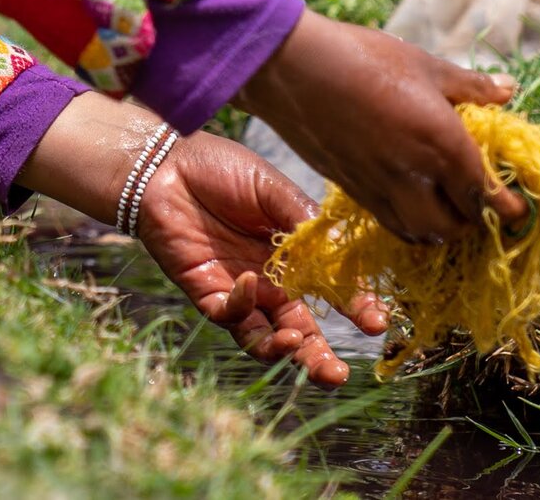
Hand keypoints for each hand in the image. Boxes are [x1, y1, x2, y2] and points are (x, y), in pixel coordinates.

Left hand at [133, 131, 387, 387]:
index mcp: (294, 257)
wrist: (164, 164)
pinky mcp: (206, 292)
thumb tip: (342, 249)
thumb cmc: (220, 170)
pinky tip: (248, 281)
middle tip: (338, 374)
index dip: (355, 309)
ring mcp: (239, 291)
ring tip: (298, 346)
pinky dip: (241, 306)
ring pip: (265, 339)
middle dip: (320, 358)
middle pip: (301, 332)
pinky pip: (229, 317)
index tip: (376, 322)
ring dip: (283, 351)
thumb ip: (303, 219)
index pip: (331, 293)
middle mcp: (270, 282)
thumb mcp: (270, 189)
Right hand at [233, 8, 529, 243]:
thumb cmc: (362, 56)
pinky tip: (407, 202)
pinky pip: (388, 222)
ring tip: (444, 210)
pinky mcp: (350, 188)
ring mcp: (378, 186)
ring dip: (439, 229)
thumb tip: (508, 89)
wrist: (290, 68)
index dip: (508, 206)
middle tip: (480, 203)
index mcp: (443, 144)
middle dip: (474, 221)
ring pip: (420, 233)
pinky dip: (406, 224)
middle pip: (455, 226)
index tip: (519, 207)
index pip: (487, 194)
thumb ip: (469, 85)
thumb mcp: (423, 64)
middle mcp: (414, 175)